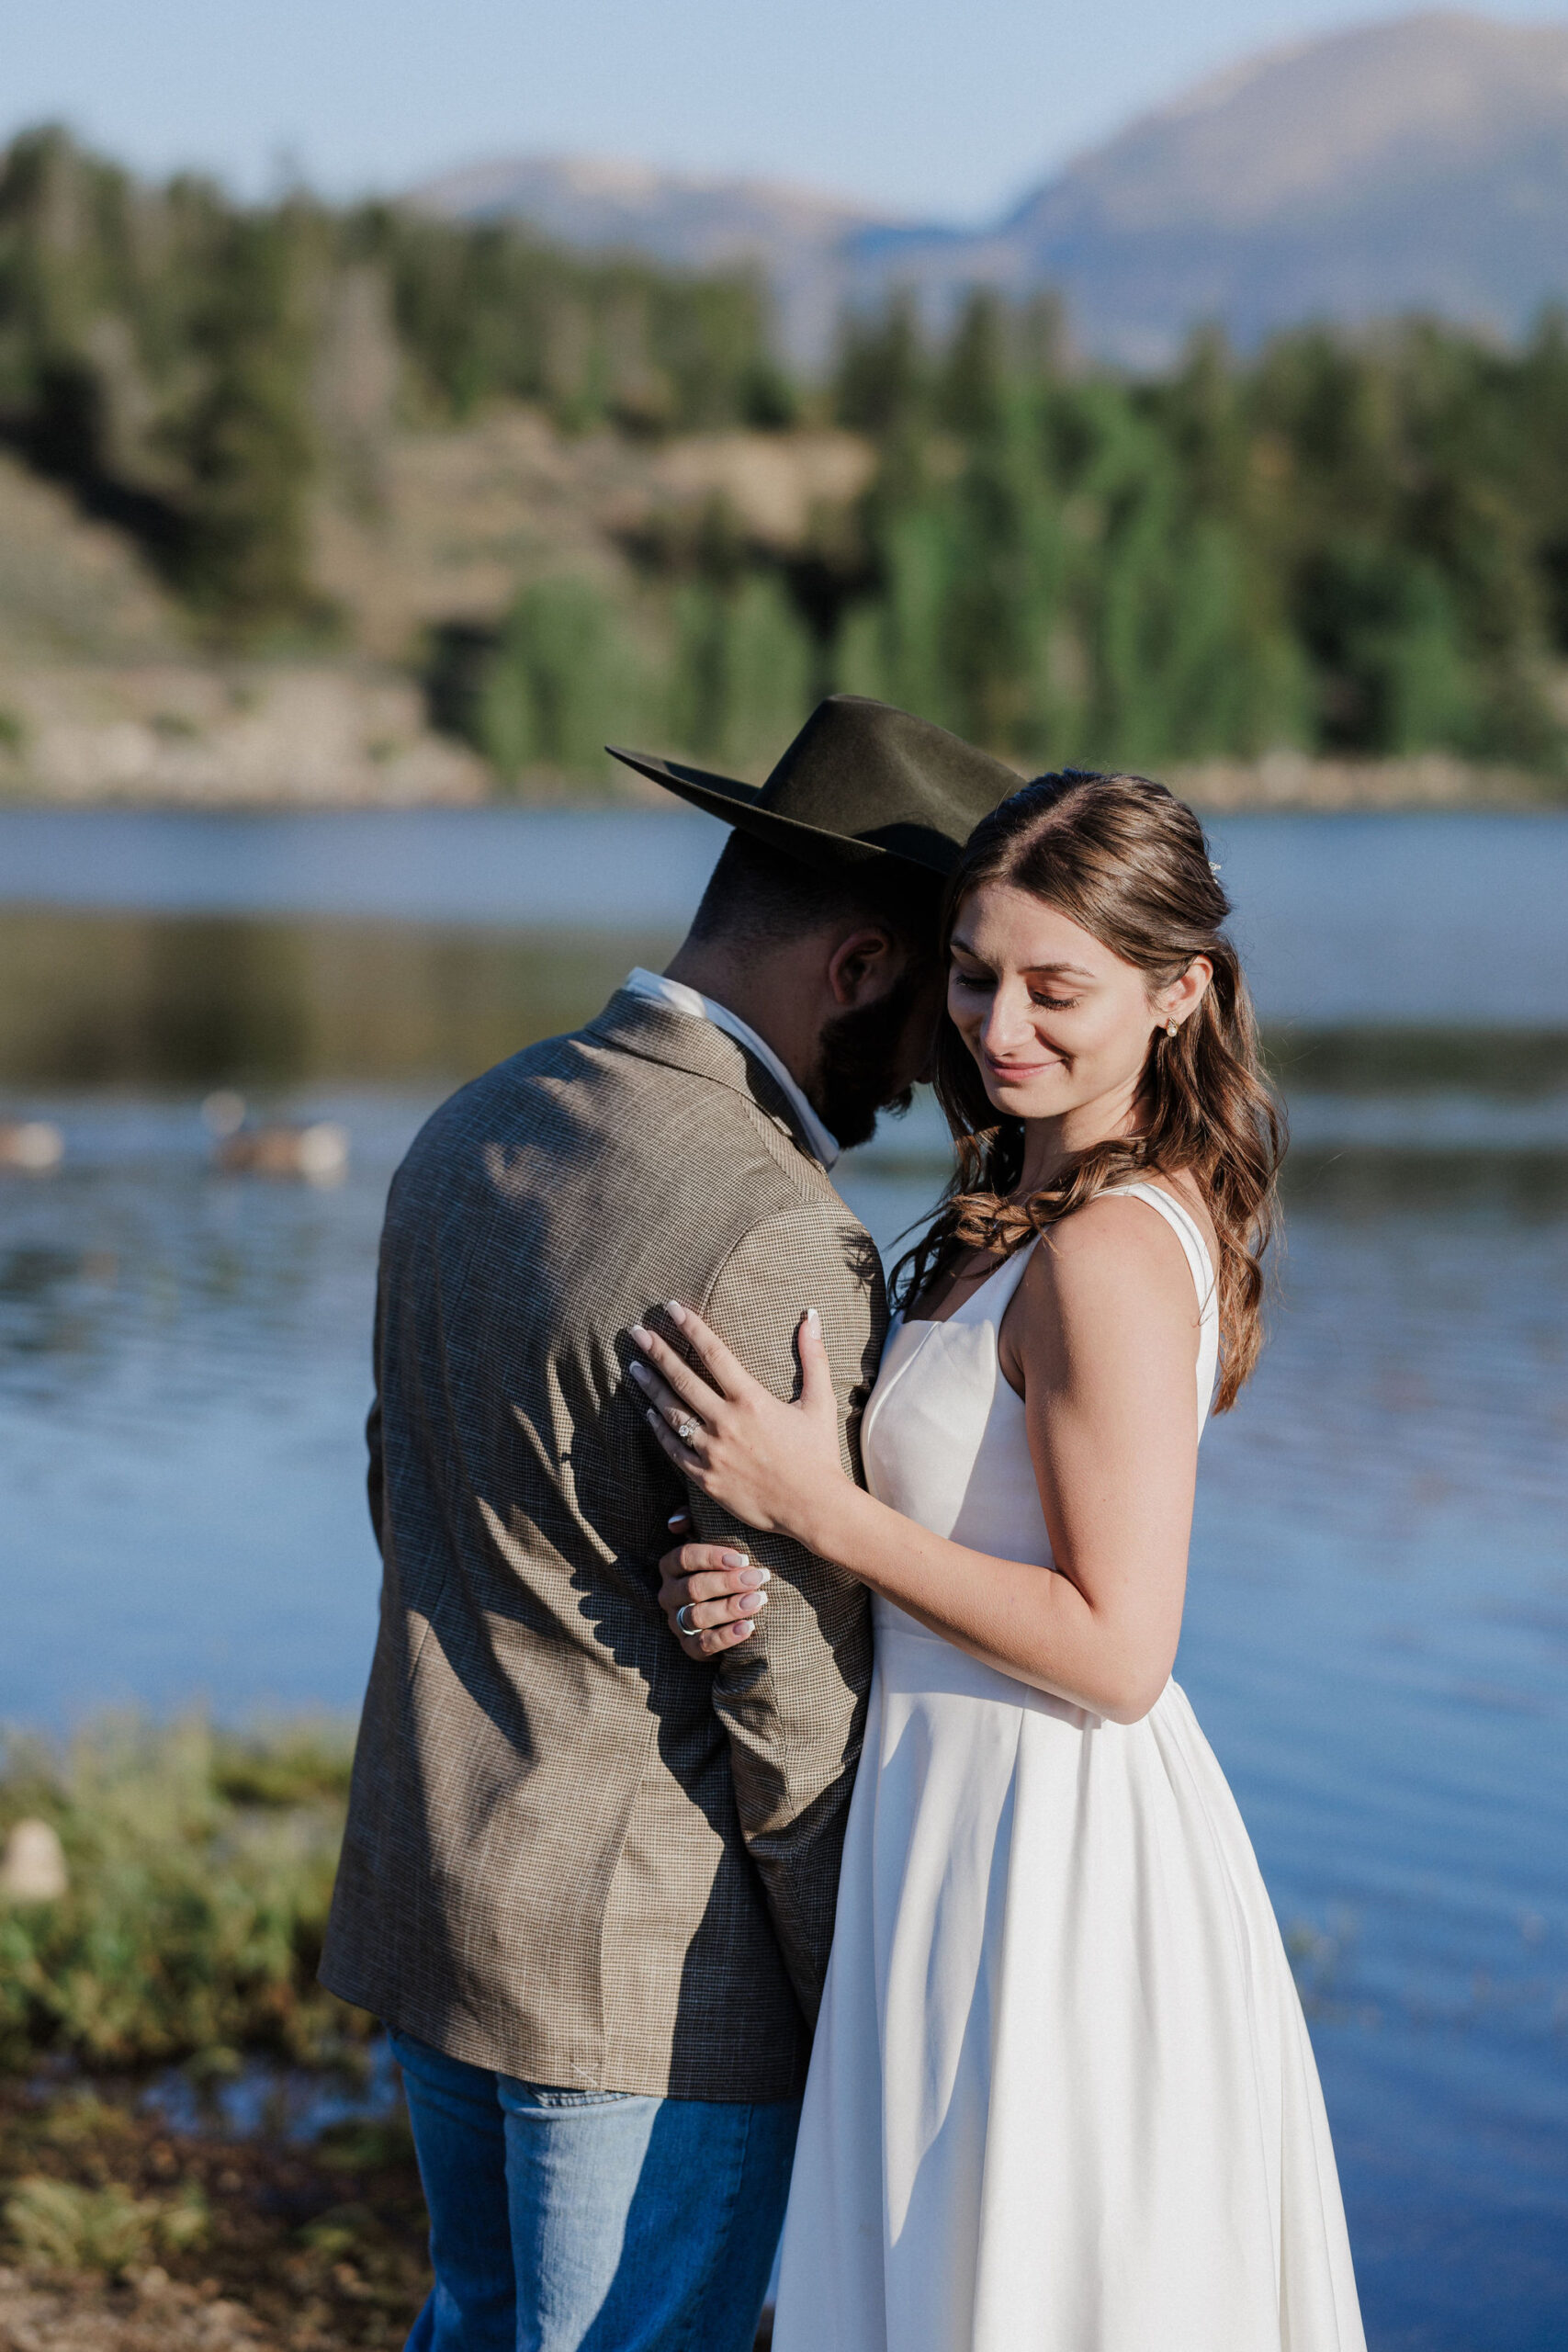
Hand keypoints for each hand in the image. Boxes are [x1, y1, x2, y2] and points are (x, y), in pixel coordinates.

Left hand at [628, 1300, 847, 1543]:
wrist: (812, 1508)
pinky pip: (673, 1449)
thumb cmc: (818, 1454)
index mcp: (752, 1400)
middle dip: (657, 1352)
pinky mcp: (705, 1478)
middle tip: (637, 1332)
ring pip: (671, 1413)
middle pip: (682, 1379)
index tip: (672, 1308)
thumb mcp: (820, 1402)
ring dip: (650, 1388)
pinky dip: (658, 1429)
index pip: (715, 1354)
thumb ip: (813, 1358)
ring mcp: (712, 1451)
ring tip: (634, 1367)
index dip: (691, 1328)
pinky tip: (647, 1413)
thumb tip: (810, 1317)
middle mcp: (726, 1423)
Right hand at [657, 1508, 771, 1659]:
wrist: (736, 1603)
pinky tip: (749, 1627)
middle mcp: (668, 1595)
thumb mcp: (710, 1537)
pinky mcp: (690, 1647)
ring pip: (697, 1617)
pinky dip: (726, 1637)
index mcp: (670, 1567)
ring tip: (759, 1599)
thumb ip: (695, 1521)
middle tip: (759, 1577)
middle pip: (693, 1588)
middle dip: (728, 1582)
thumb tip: (676, 1523)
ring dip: (730, 1608)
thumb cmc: (725, 1564)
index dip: (711, 1557)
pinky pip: (703, 1645)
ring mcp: (677, 1622)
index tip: (743, 1558)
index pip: (683, 1558)